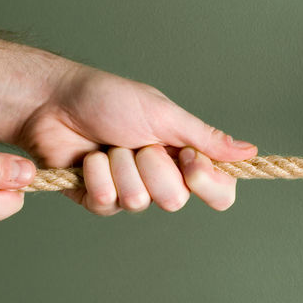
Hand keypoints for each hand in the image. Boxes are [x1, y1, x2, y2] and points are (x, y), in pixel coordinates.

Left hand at [13, 66, 256, 214]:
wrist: (53, 101)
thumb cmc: (108, 98)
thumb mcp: (164, 114)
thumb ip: (206, 138)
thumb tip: (249, 151)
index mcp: (184, 157)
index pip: (219, 192)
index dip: (206, 182)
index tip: (187, 157)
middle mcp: (162, 178)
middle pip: (176, 200)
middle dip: (152, 166)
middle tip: (136, 141)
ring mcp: (131, 191)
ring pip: (140, 201)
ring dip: (120, 166)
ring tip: (108, 145)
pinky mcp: (99, 200)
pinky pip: (108, 203)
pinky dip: (95, 175)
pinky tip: (88, 158)